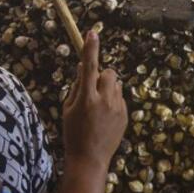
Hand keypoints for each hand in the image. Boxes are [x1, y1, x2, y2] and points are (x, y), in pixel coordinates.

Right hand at [62, 31, 126, 170]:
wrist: (90, 159)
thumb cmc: (73, 133)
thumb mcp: (68, 109)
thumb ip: (77, 87)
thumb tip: (84, 67)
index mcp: (86, 99)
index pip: (89, 67)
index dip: (91, 48)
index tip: (93, 33)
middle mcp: (104, 101)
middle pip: (109, 72)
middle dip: (101, 75)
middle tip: (93, 89)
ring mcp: (117, 109)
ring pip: (116, 85)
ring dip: (108, 89)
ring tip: (98, 107)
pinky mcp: (125, 115)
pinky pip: (120, 98)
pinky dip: (113, 101)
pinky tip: (105, 118)